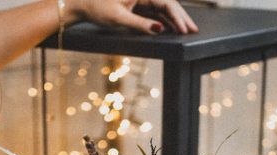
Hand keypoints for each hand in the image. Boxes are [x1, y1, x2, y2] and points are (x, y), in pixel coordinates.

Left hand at [65, 0, 198, 34]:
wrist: (83, 4)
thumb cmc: (97, 8)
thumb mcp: (118, 18)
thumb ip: (140, 24)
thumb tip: (159, 29)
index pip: (165, 2)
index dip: (177, 16)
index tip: (185, 30)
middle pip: (168, 2)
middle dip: (181, 17)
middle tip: (194, 30)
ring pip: (164, 7)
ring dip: (175, 18)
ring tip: (188, 30)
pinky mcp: (138, 3)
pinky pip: (156, 11)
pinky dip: (165, 19)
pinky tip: (174, 27)